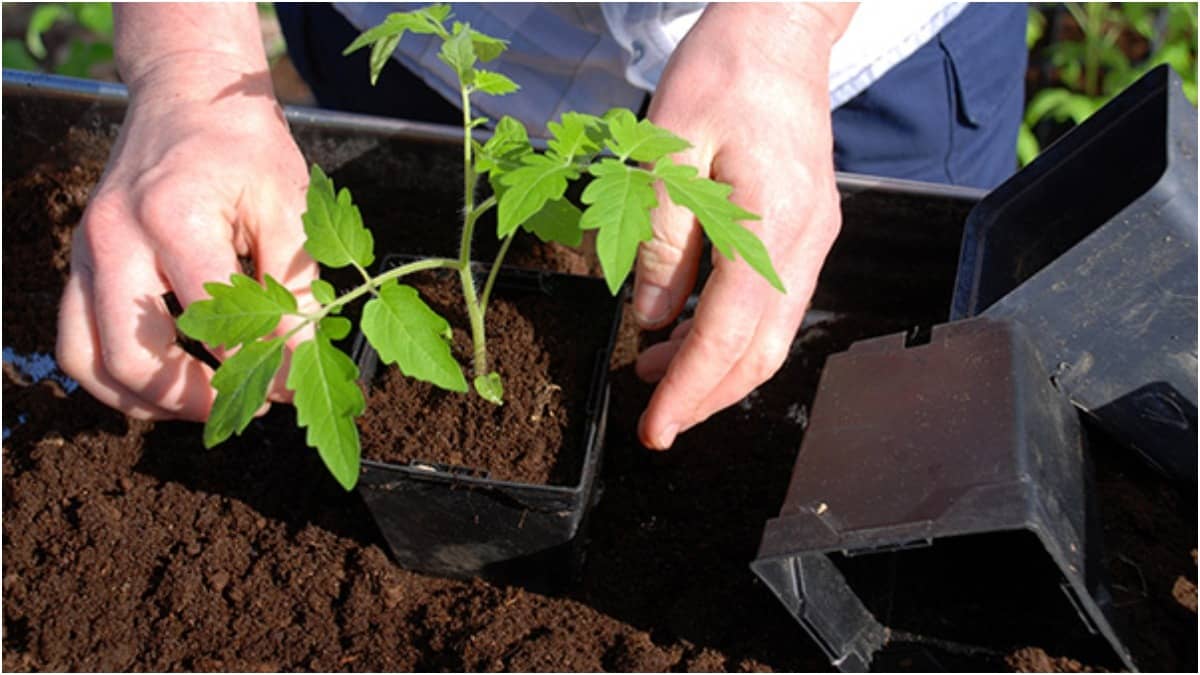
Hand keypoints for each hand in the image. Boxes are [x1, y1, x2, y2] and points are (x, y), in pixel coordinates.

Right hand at [57, 51, 315, 420]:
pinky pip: (78, 342)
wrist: (188, 95)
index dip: (257, 367)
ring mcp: (86, 253)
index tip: (292, 389)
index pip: (213, 322)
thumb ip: (295, 285)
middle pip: (133, 358)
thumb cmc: (244, 148)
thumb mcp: (289, 206)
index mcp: (172, 218)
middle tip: (248, 405)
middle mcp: (114, 239)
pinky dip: (119, 377)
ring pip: (90, 361)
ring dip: (149, 400)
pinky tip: (170, 381)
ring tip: (208, 402)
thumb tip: (301, 359)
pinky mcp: (80, 264)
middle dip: (194, 399)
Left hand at [634, 4, 853, 448]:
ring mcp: (814, 235)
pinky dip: (733, 331)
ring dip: (718, 366)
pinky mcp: (807, 227)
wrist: (780, 28)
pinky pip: (774, 301)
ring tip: (658, 374)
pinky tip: (689, 330)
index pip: (729, 330)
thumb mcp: (667, 147)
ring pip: (772, 331)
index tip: (655, 428)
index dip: (690, 387)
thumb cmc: (721, 73)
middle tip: (656, 421)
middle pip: (763, 347)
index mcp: (771, 218)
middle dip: (708, 394)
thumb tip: (656, 319)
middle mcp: (806, 238)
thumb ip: (661, 237)